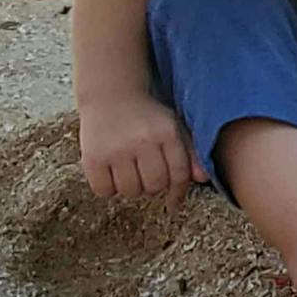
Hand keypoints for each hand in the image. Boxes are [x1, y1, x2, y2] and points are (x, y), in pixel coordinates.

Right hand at [79, 94, 207, 208]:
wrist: (110, 94)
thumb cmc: (147, 115)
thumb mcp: (173, 126)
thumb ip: (189, 151)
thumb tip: (203, 179)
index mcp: (167, 132)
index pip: (178, 174)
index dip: (178, 192)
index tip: (173, 202)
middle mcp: (143, 141)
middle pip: (154, 186)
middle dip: (153, 187)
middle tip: (146, 176)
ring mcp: (117, 150)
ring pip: (130, 191)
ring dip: (131, 187)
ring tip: (129, 170)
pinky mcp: (93, 158)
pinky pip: (104, 190)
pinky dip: (108, 187)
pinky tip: (111, 172)